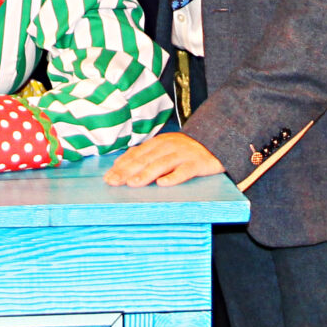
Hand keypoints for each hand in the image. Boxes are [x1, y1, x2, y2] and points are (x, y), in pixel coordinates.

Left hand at [103, 132, 225, 186]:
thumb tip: (121, 166)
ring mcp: (183, 154)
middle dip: (128, 171)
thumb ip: (146, 155)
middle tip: (114, 182)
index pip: (136, 154)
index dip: (122, 165)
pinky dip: (174, 177)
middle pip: (145, 159)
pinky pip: (185, 171)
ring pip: (162, 164)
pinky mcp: (198, 163)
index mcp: (159, 142)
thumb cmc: (186, 150)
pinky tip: (163, 184)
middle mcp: (169, 146)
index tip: (108, 177)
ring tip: (133, 184)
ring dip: (146, 174)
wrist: (218, 142)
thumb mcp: (165, 148)